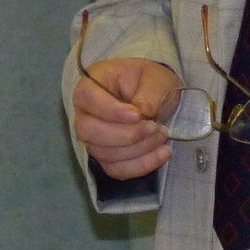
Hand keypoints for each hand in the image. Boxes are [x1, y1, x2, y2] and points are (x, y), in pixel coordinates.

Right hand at [73, 58, 182, 180]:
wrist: (157, 97)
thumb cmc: (151, 82)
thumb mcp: (156, 79)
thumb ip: (149, 94)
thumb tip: (143, 112)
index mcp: (93, 84)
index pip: (86, 98)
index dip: (110, 110)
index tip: (138, 115)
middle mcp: (85, 113)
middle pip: (88, 131)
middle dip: (126, 135)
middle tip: (154, 127)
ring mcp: (93, 138)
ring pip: (103, 153)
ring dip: (138, 149)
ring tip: (162, 135)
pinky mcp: (106, 157)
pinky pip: (116, 169)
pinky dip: (141, 165)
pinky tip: (163, 153)